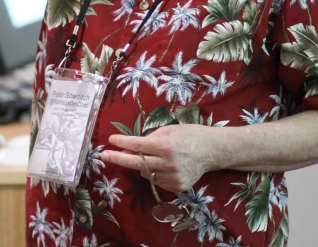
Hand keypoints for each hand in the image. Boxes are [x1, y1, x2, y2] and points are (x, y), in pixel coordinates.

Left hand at [101, 125, 221, 193]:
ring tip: (155, 156)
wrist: (213, 151)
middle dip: (118, 159)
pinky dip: (155, 173)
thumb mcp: (169, 130)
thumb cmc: (190, 135)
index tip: (110, 141)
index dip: (122, 143)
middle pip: (136, 163)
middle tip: (104, 156)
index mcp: (166, 145)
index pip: (138, 145)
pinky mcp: (177, 187)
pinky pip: (157, 181)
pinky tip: (165, 165)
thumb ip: (149, 139)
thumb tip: (129, 149)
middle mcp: (168, 163)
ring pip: (146, 173)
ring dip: (142, 165)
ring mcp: (173, 177)